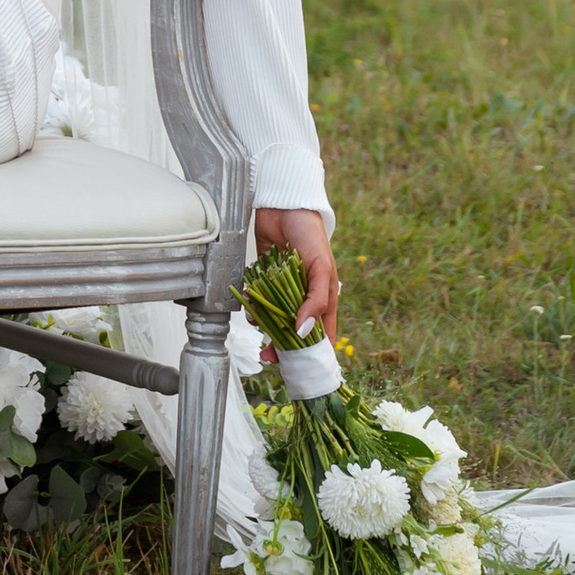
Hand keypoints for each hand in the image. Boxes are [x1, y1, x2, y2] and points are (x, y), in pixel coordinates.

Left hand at [253, 205, 338, 345]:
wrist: (285, 205)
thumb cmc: (311, 235)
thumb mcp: (320, 269)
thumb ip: (314, 301)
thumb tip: (302, 332)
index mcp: (323, 299)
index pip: (322, 335)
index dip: (312, 354)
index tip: (298, 369)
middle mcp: (303, 297)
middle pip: (294, 332)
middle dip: (282, 346)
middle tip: (267, 357)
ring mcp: (283, 288)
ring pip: (274, 318)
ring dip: (265, 325)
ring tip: (257, 325)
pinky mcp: (264, 277)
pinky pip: (259, 298)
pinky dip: (254, 306)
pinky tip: (250, 306)